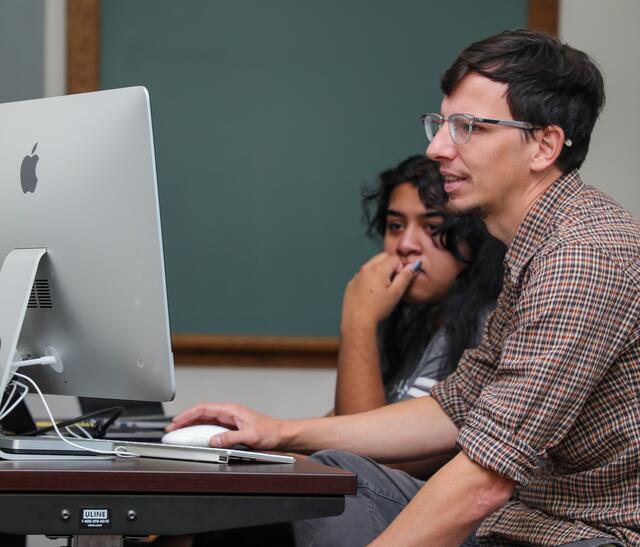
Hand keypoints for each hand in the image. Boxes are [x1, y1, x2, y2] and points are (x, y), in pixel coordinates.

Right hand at [166, 402, 283, 449]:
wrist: (281, 434)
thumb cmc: (270, 432)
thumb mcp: (250, 436)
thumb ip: (231, 438)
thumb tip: (213, 440)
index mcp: (232, 410)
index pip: (204, 409)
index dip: (188, 414)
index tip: (176, 422)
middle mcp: (229, 413)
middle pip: (201, 414)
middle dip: (184, 420)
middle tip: (171, 430)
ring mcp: (229, 420)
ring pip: (205, 420)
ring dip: (191, 426)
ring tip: (178, 434)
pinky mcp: (231, 427)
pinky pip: (211, 427)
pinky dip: (200, 431)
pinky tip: (194, 437)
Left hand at [341, 252, 418, 330]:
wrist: (358, 321)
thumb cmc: (378, 308)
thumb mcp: (396, 293)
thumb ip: (405, 277)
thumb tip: (412, 266)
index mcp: (378, 269)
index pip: (394, 258)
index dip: (400, 267)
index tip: (398, 280)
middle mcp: (366, 268)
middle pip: (382, 257)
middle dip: (390, 265)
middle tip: (391, 282)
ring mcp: (356, 275)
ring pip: (372, 264)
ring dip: (379, 270)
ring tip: (381, 288)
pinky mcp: (351, 283)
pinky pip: (363, 274)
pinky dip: (369, 278)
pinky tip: (370, 293)